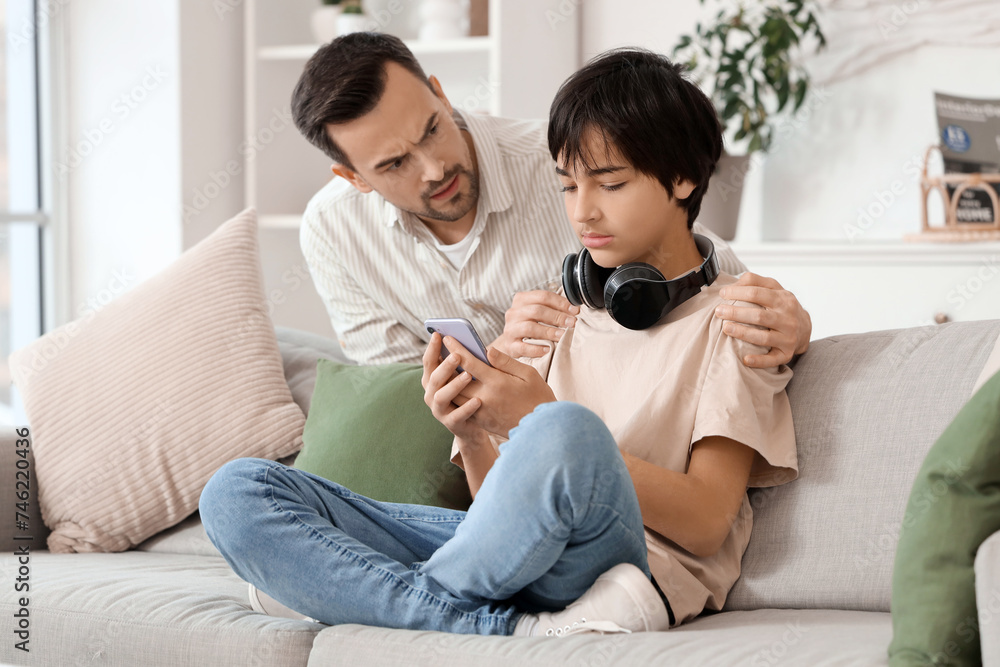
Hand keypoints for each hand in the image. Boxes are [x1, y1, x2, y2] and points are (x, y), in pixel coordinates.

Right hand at [421, 333, 486, 441]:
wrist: (473, 425)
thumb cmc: (469, 394)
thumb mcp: (464, 378)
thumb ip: (461, 364)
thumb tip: (466, 343)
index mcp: (433, 380)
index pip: (429, 362)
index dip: (432, 348)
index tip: (438, 334)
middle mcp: (431, 394)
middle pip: (434, 378)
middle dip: (445, 366)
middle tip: (457, 356)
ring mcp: (439, 410)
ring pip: (441, 396)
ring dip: (454, 385)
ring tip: (468, 376)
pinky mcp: (451, 424)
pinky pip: (457, 416)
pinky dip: (467, 408)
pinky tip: (478, 400)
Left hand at [437, 335, 556, 437]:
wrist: (542, 430)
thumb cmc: (539, 398)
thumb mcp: (528, 374)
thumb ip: (506, 362)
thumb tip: (488, 350)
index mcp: (497, 382)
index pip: (469, 362)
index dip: (456, 348)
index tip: (447, 338)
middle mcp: (485, 397)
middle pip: (456, 379)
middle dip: (446, 364)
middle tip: (439, 353)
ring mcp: (482, 411)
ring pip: (456, 395)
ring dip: (447, 382)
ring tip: (443, 369)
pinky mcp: (482, 422)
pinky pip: (463, 407)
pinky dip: (456, 397)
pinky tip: (454, 388)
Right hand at [490, 290, 578, 357]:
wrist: (511, 341)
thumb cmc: (529, 323)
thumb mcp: (537, 311)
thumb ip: (552, 307)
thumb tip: (574, 309)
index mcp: (521, 300)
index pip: (543, 296)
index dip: (561, 303)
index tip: (575, 310)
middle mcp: (513, 313)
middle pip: (537, 311)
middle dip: (557, 317)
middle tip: (572, 323)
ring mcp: (510, 329)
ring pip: (530, 328)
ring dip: (549, 332)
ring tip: (562, 335)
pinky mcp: (510, 346)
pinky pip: (524, 347)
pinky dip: (537, 349)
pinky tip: (548, 349)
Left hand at [714, 272, 812, 368]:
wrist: (805, 327)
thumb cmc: (782, 305)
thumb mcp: (774, 288)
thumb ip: (755, 281)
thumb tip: (734, 283)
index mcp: (783, 299)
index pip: (757, 293)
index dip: (737, 292)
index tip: (722, 294)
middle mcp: (787, 319)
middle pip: (759, 316)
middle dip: (736, 313)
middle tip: (718, 311)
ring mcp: (788, 338)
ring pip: (763, 338)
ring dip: (743, 334)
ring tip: (725, 328)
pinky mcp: (786, 354)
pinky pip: (772, 360)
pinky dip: (759, 360)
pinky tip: (745, 359)